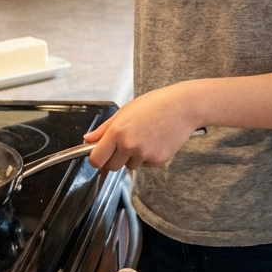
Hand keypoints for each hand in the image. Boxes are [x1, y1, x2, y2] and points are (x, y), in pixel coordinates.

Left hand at [84, 83, 200, 172]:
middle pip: (111, 166)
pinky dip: (147, 157)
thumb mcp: (125, 111)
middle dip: (114, 159)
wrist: (183, 107)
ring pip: (129, 166)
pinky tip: (155, 141)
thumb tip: (88, 140)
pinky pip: (145, 164)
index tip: (99, 156)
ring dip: (132, 157)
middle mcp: (129, 145)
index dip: (96, 159)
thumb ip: (104, 129)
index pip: (96, 159)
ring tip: (144, 137)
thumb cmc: (155, 104)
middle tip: (124, 144)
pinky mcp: (157, 160)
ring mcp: (144, 154)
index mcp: (117, 131)